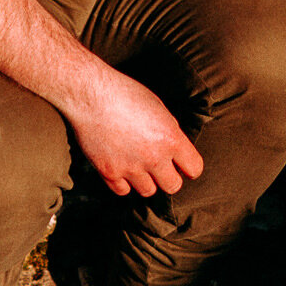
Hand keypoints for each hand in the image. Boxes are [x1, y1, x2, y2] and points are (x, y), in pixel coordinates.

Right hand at [64, 68, 204, 196]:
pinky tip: (121, 167)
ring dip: (145, 180)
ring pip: (148, 191)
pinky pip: (123, 191)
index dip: (189, 166)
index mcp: (170, 138)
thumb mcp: (158, 108)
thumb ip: (169, 132)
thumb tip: (175, 150)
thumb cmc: (124, 93)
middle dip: (168, 177)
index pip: (194, 168)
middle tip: (160, 166)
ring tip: (138, 164)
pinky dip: (123, 182)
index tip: (183, 164)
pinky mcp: (109, 172)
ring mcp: (131, 167)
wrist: (90, 94)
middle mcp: (154, 157)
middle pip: (173, 186)